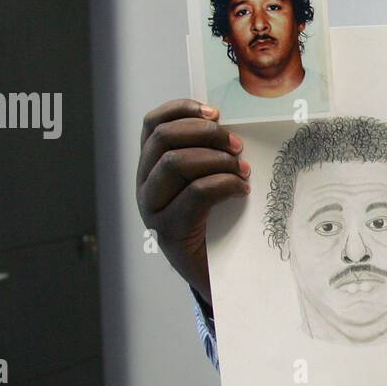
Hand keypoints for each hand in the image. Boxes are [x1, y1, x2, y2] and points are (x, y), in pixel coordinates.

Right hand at [136, 99, 248, 305]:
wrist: (218, 275)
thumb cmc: (216, 223)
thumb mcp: (207, 180)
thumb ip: (207, 154)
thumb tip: (229, 124)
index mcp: (150, 167)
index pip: (152, 124)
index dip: (181, 109)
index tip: (216, 112)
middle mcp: (144, 185)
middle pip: (163, 138)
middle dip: (205, 133)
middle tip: (236, 145)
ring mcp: (152, 209)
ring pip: (175, 162)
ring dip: (216, 159)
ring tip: (242, 169)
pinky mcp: (168, 231)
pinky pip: (196, 193)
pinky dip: (225, 184)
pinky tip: (242, 190)